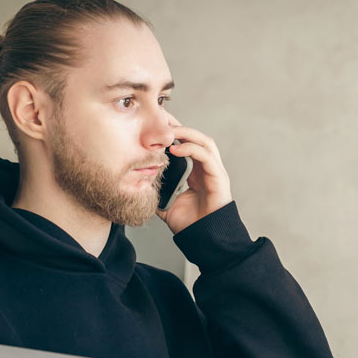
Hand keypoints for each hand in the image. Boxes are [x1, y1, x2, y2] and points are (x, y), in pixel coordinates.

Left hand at [156, 111, 232, 233]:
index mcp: (195, 172)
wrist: (204, 238)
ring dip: (186, 133)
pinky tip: (176, 148)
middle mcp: (206, 168)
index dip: (173, 133)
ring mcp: (214, 171)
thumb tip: (139, 187)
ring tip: (169, 130)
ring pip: (204, 142)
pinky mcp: (219, 177)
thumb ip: (157, 193)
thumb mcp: (166, 205)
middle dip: (178, 126)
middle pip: (195, 138)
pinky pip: (206, 156)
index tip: (155, 125)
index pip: (186, 145)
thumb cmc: (191, 224)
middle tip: (161, 119)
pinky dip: (191, 148)